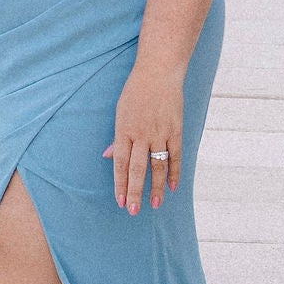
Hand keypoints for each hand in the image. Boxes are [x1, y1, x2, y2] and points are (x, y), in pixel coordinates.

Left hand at [109, 63, 184, 212]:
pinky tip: (173, 187)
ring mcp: (160, 132)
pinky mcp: (175, 130)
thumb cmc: (135, 91)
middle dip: (135, 192)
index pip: (120, 163)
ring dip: (156, 188)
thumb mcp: (119, 111)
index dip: (119, 183)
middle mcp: (141, 134)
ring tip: (155, 205)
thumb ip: (117, 137)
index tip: (119, 200)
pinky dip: (174, 172)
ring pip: (158, 166)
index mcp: (124, 130)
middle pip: (137, 169)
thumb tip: (108, 157)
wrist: (158, 72)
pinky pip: (175, 156)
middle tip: (132, 211)